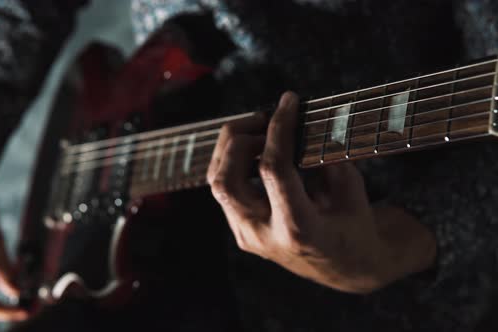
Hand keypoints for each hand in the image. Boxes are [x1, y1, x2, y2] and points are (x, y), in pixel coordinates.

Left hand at [207, 91, 436, 293]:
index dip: (279, 128)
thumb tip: (297, 118)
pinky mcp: (241, 231)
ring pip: (218, 184)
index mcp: (299, 230)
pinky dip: (233, 162)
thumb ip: (324, 155)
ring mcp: (248, 236)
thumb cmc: (354, 225)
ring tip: (257, 129)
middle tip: (263, 118)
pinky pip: (225, 190)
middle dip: (238, 139)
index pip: (274, 170)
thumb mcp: (351, 188)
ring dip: (230, 149)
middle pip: (227, 181)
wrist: (346, 267)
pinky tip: (254, 148)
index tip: (288, 102)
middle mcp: (265, 236)